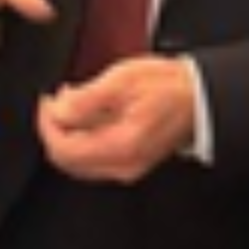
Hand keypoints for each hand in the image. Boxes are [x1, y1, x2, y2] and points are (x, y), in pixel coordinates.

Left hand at [36, 56, 196, 182]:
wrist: (202, 98)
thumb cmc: (170, 86)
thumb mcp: (123, 81)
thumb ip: (86, 100)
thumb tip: (58, 112)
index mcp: (119, 147)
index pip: (63, 150)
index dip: (47, 125)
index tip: (46, 102)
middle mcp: (122, 166)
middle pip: (68, 160)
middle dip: (56, 129)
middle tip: (57, 100)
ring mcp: (128, 167)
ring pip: (80, 160)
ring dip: (70, 132)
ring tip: (74, 100)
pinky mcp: (133, 161)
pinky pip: (96, 156)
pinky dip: (85, 136)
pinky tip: (91, 112)